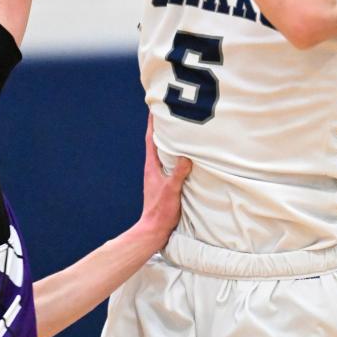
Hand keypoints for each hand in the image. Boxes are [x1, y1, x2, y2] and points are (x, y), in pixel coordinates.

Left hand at [139, 115, 190, 247]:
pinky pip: (170, 162)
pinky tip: (185, 154)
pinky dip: (175, 154)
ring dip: (169, 140)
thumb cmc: (160, 211)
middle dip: (162, 127)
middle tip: (170, 112)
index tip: (155, 107)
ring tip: (178, 128)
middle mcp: (153, 168)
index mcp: (151, 166)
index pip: (150, 139)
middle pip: (156, 142)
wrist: (154, 230)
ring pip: (163, 152)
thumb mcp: (171, 190)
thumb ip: (178, 174)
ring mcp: (158, 175)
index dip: (153, 123)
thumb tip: (186, 157)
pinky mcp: (164, 183)